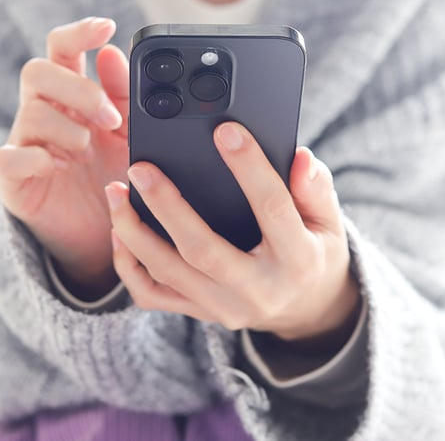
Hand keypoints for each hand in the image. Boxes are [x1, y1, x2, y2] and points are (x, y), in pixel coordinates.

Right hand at [0, 17, 128, 296]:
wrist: (99, 236)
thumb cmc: (111, 179)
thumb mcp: (129, 137)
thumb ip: (123, 97)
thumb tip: (112, 53)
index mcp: (69, 97)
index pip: (62, 50)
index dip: (79, 34)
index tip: (106, 27)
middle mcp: (42, 113)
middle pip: (38, 72)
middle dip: (78, 90)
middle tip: (111, 120)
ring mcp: (24, 144)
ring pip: (32, 112)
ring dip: (68, 131)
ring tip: (88, 155)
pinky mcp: (13, 179)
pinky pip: (8, 156)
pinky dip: (36, 158)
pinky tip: (59, 167)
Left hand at [106, 122, 360, 345]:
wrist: (306, 310)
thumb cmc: (315, 253)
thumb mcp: (329, 221)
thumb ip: (316, 189)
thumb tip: (299, 158)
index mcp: (297, 260)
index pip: (272, 209)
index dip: (249, 168)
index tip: (225, 130)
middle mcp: (258, 290)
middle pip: (202, 250)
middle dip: (167, 207)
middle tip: (140, 169)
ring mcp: (224, 307)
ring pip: (168, 272)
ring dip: (134, 232)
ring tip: (116, 192)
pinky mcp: (200, 313)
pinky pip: (153, 295)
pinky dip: (129, 265)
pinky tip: (120, 232)